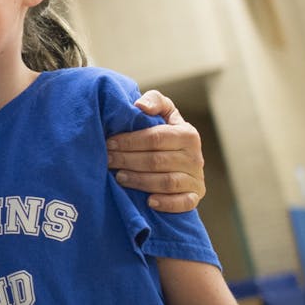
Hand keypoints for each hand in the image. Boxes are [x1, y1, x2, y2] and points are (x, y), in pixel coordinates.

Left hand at [105, 89, 205, 212]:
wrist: (183, 159)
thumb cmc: (166, 134)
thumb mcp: (164, 113)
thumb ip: (155, 101)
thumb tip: (139, 105)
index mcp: (187, 134)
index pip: (155, 137)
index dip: (129, 141)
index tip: (109, 143)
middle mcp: (195, 157)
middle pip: (157, 161)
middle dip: (128, 160)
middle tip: (107, 160)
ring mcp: (196, 179)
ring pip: (166, 182)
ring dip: (140, 181)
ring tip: (119, 177)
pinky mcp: (195, 197)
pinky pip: (183, 203)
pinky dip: (167, 203)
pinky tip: (149, 202)